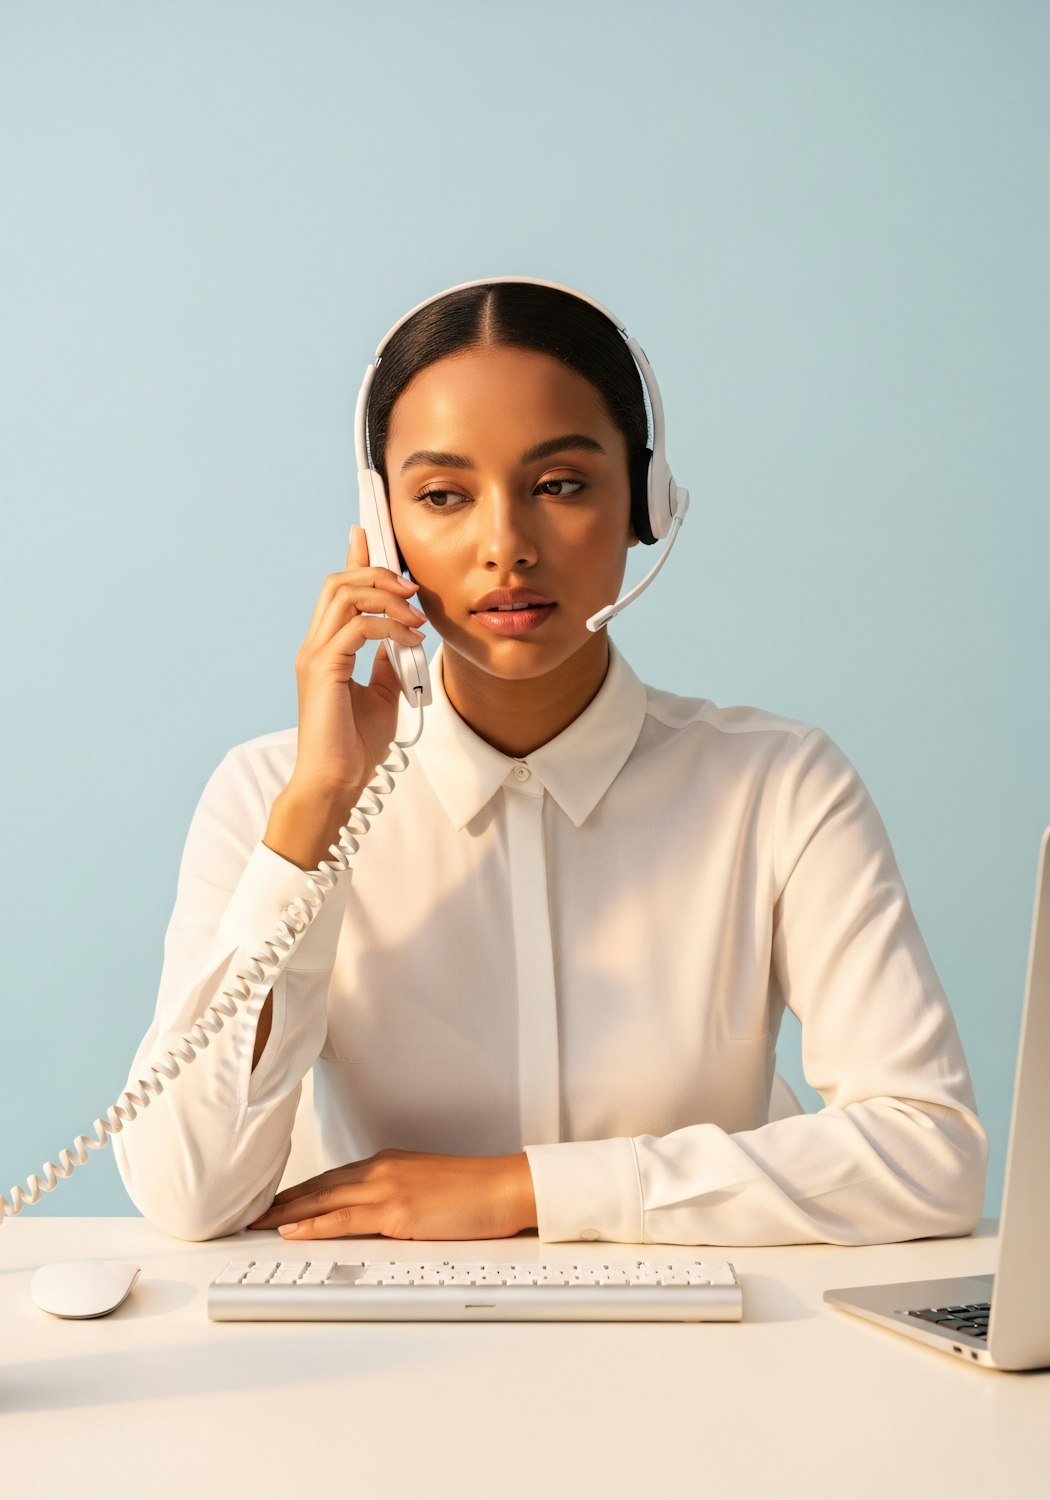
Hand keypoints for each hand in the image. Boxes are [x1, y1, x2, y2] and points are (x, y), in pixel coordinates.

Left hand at [246, 1147, 537, 1240]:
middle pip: (318, 1186)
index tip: (273, 1202)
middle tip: (248, 1212)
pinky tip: (292, 1231)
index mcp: (388, 1164)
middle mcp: (381, 1170)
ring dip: (285, 1213)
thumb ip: (397, 1197)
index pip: (331, 1178)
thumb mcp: (428, 1188)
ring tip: (255, 1223)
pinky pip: (344, 1219)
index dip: (298, 1192)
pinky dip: (313, 1225)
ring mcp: (387, 1188)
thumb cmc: (476, 1192)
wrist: (505, 1187)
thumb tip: (376, 1218)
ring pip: (322, 1199)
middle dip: (281, 1201)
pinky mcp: (397, 1211)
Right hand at [290, 525, 426, 794]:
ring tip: (415, 616)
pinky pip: (357, 627)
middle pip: (339, 582)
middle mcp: (315, 646)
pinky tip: (411, 642)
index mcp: (326, 649)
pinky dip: (389, 627)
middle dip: (378, 572)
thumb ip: (387, 664)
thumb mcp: (382, 696)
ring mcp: (316, 656)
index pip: (338, 591)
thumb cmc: (355, 748)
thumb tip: (403, 640)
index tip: (369, 534)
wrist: (337, 783)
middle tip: (412, 587)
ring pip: (344, 595)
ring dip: (385, 596)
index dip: (355, 559)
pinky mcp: (324, 670)